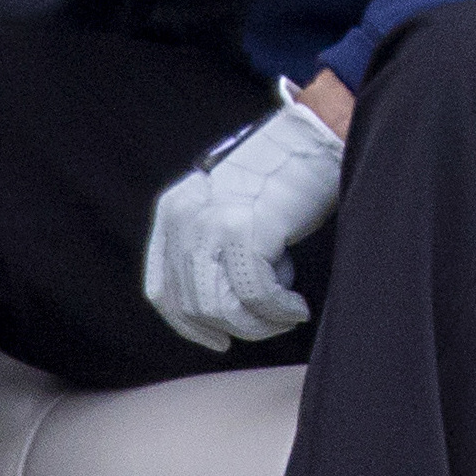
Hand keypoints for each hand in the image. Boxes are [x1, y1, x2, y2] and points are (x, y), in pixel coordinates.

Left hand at [144, 79, 343, 351]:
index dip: (190, 326)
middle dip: (237, 326)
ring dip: (258, 324)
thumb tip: (216, 311)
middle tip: (270, 323)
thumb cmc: (280, 175)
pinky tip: (297, 306)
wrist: (313, 136)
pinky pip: (258, 296)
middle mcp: (184, 218)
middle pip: (194, 306)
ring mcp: (213, 224)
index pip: (162, 290)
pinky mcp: (246, 232)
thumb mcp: (224, 206)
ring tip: (286, 314)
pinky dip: (279, 311)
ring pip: (223, 309)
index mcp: (172, 211)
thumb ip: (209, 247)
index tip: (219, 339)